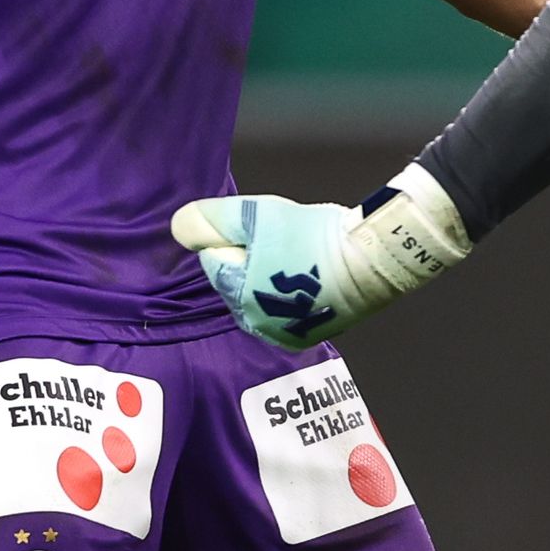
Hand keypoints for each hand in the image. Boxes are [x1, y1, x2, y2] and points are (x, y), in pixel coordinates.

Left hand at [174, 163, 471, 346]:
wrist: (371, 262)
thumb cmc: (312, 235)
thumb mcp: (256, 214)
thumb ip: (212, 220)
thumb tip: (177, 227)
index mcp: (237, 294)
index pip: (214, 260)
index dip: (234, 238)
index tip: (263, 230)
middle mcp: (255, 323)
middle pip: (237, 281)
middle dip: (250, 261)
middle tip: (283, 243)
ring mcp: (283, 334)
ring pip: (261, 298)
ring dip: (270, 279)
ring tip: (299, 260)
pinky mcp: (309, 336)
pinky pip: (286, 313)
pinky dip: (292, 298)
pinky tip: (311, 280)